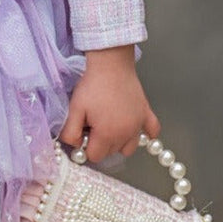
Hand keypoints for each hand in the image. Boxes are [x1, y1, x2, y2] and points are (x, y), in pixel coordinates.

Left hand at [58, 45, 160, 163]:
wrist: (111, 65)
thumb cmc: (92, 86)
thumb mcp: (74, 109)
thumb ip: (70, 133)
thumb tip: (75, 145)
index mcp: (107, 134)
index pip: (95, 156)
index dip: (85, 147)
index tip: (83, 132)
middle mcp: (126, 133)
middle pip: (111, 152)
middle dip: (100, 143)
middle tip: (94, 123)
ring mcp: (138, 125)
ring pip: (129, 147)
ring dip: (119, 141)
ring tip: (110, 124)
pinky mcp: (146, 114)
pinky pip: (152, 132)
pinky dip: (145, 133)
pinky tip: (133, 127)